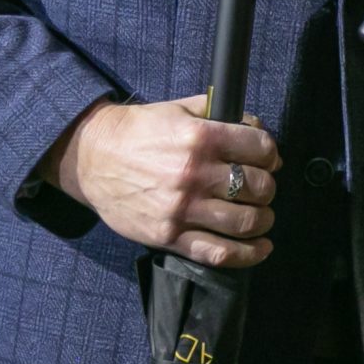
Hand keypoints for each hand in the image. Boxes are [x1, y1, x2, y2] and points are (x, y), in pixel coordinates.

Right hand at [47, 96, 280, 266]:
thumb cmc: (139, 132)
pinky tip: (260, 248)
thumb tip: (257, 130)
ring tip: (262, 215)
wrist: (93, 157)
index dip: (271, 155)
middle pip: (258, 187)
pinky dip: (247, 255)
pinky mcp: (169, 236)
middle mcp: (194, 174)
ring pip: (245, 222)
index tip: (270, 160)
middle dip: (268, 188)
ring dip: (263, 220)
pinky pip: (218, 253)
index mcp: (200, 138)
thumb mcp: (180, 109)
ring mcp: (182, 209)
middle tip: (263, 188)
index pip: (260, 148)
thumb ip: (220, 114)